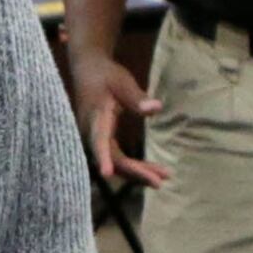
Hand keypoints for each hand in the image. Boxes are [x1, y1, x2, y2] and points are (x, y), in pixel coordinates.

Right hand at [66, 46, 163, 188]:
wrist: (88, 71)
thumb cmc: (105, 75)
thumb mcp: (122, 83)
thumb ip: (137, 98)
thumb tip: (156, 108)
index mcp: (94, 118)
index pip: (98, 141)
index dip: (103, 157)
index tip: (106, 174)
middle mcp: (91, 133)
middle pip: (112, 158)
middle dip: (135, 172)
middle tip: (160, 181)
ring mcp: (95, 139)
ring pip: (115, 162)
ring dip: (138, 171)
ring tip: (164, 176)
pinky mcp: (101, 141)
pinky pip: (116, 158)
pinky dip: (134, 166)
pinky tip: (152, 170)